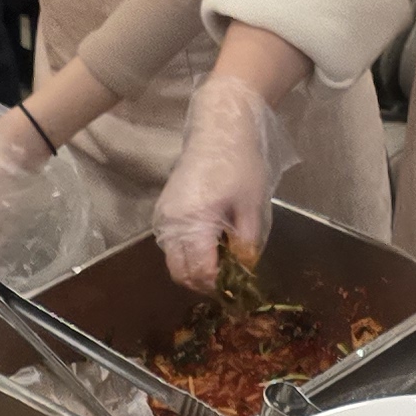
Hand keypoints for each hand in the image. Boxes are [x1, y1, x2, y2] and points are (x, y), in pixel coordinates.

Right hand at [154, 76, 288, 290]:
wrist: (218, 128)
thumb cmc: (240, 163)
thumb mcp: (252, 205)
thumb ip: (246, 243)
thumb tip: (244, 271)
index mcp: (194, 221)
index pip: (199, 272)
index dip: (219, 285)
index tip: (238, 287)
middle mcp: (171, 222)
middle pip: (180, 273)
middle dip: (204, 283)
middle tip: (230, 280)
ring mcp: (163, 216)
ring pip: (173, 261)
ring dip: (195, 269)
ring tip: (222, 260)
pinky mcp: (163, 209)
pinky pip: (171, 245)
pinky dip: (188, 253)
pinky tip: (211, 243)